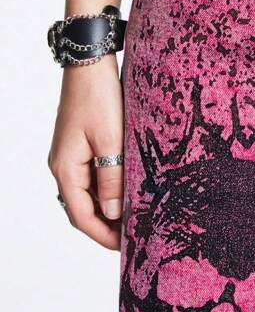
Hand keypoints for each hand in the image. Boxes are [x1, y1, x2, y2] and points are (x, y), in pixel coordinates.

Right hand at [48, 55, 124, 250]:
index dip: (104, 236)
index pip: (82, 216)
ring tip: (135, 220)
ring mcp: (70, 157)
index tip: (126, 248)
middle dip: (106, 227)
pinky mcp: (80, 147)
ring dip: (108, 209)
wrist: (90, 63)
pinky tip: (128, 193)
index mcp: (66, 169)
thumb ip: (113, 178)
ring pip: (88, 195)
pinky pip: (92, 178)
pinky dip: (108, 190)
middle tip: (134, 239)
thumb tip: (114, 213)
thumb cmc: (100, 97)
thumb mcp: (111, 140)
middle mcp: (63, 166)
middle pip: (82, 209)